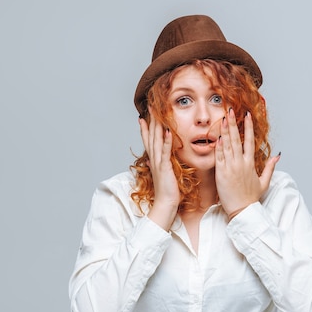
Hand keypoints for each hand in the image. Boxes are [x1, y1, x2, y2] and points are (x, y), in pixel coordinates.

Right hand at [139, 113, 179, 229]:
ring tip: (156, 112)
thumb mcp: (163, 175)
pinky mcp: (164, 167)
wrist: (165, 204)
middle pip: (150, 136)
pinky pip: (165, 151)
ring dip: (156, 126)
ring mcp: (158, 162)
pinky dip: (165, 141)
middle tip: (149, 107)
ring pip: (156, 140)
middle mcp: (154, 159)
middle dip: (150, 120)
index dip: (145, 128)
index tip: (143, 116)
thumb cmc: (167, 191)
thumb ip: (159, 165)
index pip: (148, 140)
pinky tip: (167, 131)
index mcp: (154, 160)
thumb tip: (152, 160)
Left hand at [215, 109, 279, 219]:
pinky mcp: (221, 173)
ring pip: (227, 145)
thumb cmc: (251, 198)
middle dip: (233, 123)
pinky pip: (219, 157)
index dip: (248, 127)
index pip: (250, 141)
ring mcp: (230, 167)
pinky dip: (218, 146)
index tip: (247, 116)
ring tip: (222, 119)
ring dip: (224, 131)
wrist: (242, 211)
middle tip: (230, 111)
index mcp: (251, 164)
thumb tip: (277, 155)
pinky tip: (216, 136)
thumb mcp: (264, 182)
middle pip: (237, 139)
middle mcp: (241, 163)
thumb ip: (270, 167)